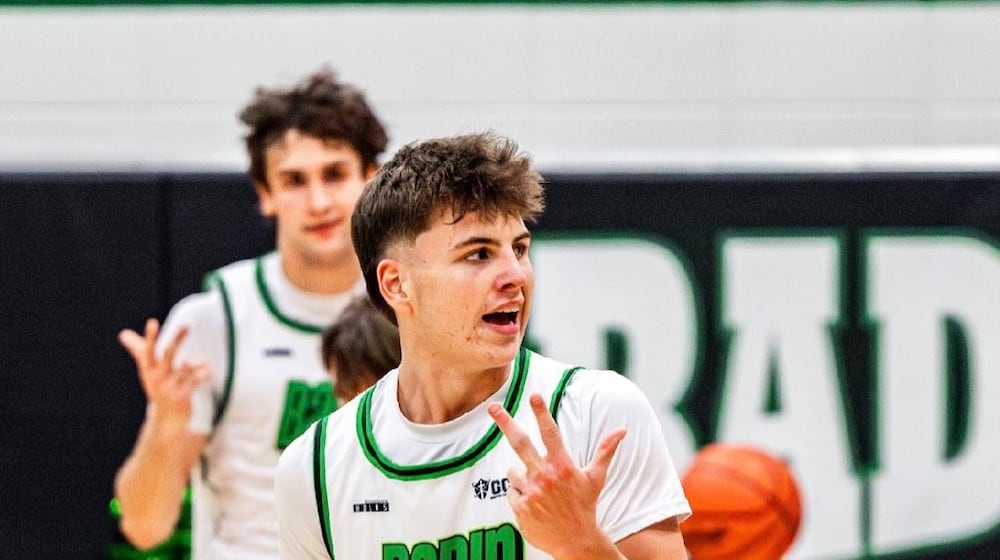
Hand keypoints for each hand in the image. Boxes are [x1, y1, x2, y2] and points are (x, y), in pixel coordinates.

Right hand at [119, 318, 207, 423]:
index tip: (152, 322)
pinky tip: (209, 369)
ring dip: (190, 366)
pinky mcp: (181, 397)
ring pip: (181, 372)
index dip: (151, 337)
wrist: (166, 419)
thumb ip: (138, 350)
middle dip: (176, 341)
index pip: (148, 351)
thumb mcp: (147, 369)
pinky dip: (200, 376)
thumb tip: (123, 334)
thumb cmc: (158, 388)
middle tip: (186, 325)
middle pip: (168, 356)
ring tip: (193, 359)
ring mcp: (169, 388)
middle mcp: (158, 377)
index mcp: (149, 369)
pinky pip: (192, 384)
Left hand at [488, 393, 626, 558]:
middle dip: (505, 422)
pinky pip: (512, 491)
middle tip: (493, 407)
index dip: (542, 413)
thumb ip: (606, 451)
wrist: (576, 541)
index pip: (550, 433)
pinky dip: (519, 494)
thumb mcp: (596, 478)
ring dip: (522, 476)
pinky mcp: (520, 507)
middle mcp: (545, 476)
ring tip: (539, 491)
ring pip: (514, 471)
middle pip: (520, 443)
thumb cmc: (585, 506)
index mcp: (563, 466)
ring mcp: (531, 491)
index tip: (534, 396)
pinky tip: (533, 504)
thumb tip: (623, 430)